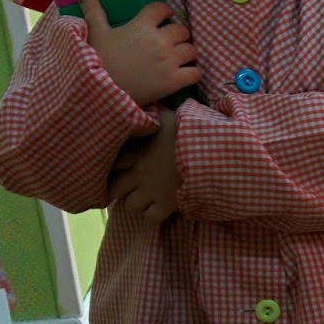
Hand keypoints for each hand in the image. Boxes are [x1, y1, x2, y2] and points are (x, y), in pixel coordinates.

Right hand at [77, 0, 200, 107]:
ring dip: (187, 54)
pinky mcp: (174, 80)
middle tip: (172, 42)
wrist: (101, 90)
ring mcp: (169, 60)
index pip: (162, 9)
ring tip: (179, 58)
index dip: (165, 12)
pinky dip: (193, 73)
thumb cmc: (98, 59)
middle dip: (179, 35)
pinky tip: (185, 75)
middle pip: (182, 30)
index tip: (165, 18)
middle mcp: (159, 40)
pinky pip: (196, 73)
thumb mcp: (96, 33)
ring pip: (192, 50)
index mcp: (142, 25)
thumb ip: (94, 12)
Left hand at [108, 108, 180, 223]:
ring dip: (134, 203)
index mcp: (137, 154)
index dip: (113, 166)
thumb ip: (155, 113)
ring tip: (143, 199)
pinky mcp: (167, 206)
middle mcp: (140, 175)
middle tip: (129, 187)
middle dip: (119, 189)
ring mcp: (152, 192)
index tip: (121, 167)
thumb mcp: (169, 116)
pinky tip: (158, 209)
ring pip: (129, 206)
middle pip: (115, 189)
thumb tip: (148, 105)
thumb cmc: (189, 134)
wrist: (209, 156)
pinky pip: (150, 218)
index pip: (113, 163)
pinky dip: (151, 216)